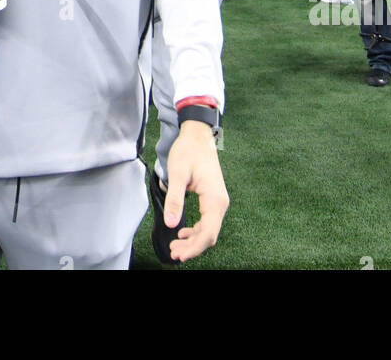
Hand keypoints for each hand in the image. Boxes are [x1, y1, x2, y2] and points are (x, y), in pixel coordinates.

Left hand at [163, 121, 229, 263]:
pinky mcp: (212, 200)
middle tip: (173, 252)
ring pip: (208, 230)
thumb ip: (174, 199)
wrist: (197, 136)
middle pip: (209, 235)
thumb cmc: (188, 151)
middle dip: (192, 247)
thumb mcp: (178, 174)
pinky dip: (196, 231)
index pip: (208, 232)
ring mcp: (218, 201)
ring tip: (175, 245)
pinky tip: (183, 232)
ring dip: (193, 240)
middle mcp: (220, 202)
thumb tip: (170, 223)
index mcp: (214, 199)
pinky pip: (207, 222)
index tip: (179, 254)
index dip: (194, 247)